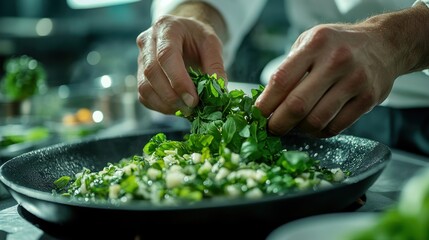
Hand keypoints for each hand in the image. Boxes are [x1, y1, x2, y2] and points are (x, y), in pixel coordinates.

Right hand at [136, 15, 225, 114]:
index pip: (166, 56)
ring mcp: (140, 59)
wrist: (186, 36)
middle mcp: (147, 41)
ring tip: (185, 110)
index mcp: (166, 27)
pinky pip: (144, 96)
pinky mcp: (140, 76)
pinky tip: (176, 108)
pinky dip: (159, 107)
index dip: (178, 81)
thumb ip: (215, 66)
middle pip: (152, 72)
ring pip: (144, 87)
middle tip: (191, 108)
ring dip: (165, 104)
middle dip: (172, 96)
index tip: (193, 100)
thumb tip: (217, 92)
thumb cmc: (198, 39)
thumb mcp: (212, 44)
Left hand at [255, 23, 397, 137]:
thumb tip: (266, 102)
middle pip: (297, 105)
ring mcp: (354, 81)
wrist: (383, 45)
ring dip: (299, 130)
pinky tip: (313, 127)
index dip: (265, 103)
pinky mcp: (368, 99)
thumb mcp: (310, 42)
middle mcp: (336, 61)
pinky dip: (319, 132)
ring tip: (293, 128)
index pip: (281, 80)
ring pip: (316, 120)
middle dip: (278, 124)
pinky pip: (336, 127)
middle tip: (271, 130)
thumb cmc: (337, 45)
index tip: (256, 116)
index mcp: (315, 45)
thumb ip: (290, 68)